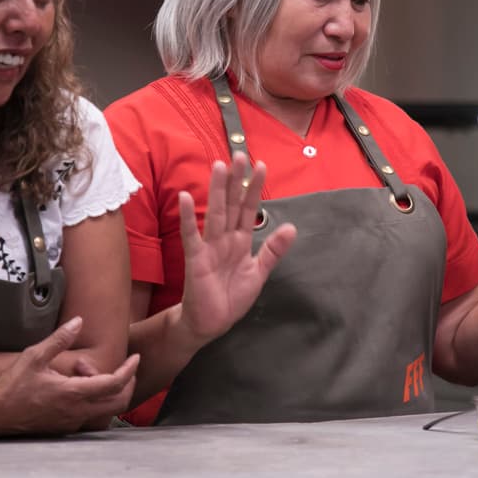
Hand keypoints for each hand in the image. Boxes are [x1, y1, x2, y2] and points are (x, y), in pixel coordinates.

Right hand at [0, 317, 139, 434]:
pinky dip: (91, 396)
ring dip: (103, 388)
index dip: (130, 370)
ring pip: (104, 408)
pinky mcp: (65, 427)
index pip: (114, 384)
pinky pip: (89, 413)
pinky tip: (73, 383)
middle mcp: (77, 411)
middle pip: (118, 402)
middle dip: (126, 383)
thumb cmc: (12, 386)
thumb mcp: (34, 356)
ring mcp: (72, 421)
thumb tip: (78, 322)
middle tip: (121, 366)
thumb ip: (59, 339)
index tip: (135, 358)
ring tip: (80, 369)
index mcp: (73, 393)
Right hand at [177, 152, 296, 343]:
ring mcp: (209, 247)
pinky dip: (188, 217)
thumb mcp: (258, 273)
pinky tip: (185, 197)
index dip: (254, 188)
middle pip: (231, 204)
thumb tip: (292, 227)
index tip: (261, 166)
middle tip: (240, 154)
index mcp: (240, 241)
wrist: (211, 323)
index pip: (248, 209)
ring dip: (216, 190)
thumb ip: (273, 250)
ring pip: (214, 213)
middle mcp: (224, 239)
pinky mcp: (195, 259)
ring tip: (219, 166)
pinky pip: (191, 235)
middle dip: (236, 181)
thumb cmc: (231, 297)